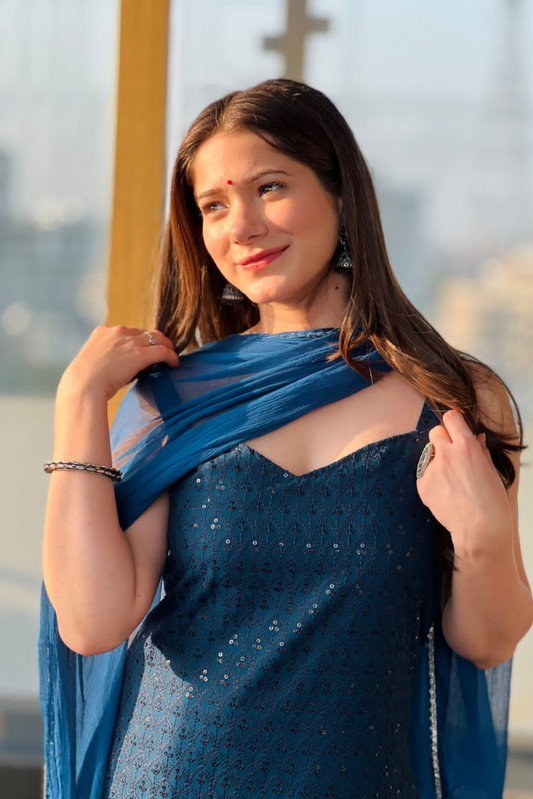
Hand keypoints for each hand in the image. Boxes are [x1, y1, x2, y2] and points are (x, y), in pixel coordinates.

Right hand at [58, 325, 179, 400]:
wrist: (83, 385)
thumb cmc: (83, 382)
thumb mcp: (91, 363)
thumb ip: (104, 360)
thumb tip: (115, 369)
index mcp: (102, 332)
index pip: (127, 332)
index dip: (137, 341)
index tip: (142, 349)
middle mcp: (117, 332)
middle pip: (143, 333)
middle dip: (153, 341)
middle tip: (161, 351)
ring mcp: (129, 342)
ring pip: (156, 338)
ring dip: (166, 346)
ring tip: (171, 355)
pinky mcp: (140, 354)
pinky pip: (162, 351)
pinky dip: (171, 356)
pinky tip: (175, 364)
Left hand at [416, 410, 513, 558]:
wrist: (480, 529)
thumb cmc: (492, 501)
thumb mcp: (490, 471)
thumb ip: (480, 450)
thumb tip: (476, 437)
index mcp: (467, 446)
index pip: (451, 418)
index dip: (454, 424)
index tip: (456, 431)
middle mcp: (447, 454)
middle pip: (435, 433)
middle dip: (442, 441)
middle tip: (451, 456)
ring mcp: (432, 469)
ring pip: (429, 456)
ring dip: (436, 462)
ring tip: (450, 482)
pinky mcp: (422, 485)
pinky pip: (424, 474)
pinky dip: (431, 480)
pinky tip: (444, 493)